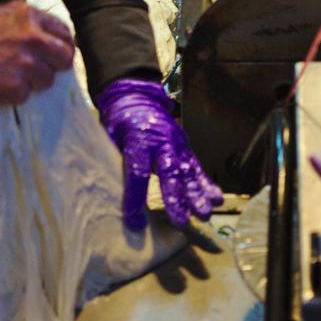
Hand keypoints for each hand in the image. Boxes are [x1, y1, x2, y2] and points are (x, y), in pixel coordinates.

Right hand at [0, 1, 73, 104]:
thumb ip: (28, 25)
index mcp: (29, 16)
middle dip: (56, 66)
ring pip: (48, 79)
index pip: (64, 32)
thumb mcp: (2, 16)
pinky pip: (26, 95)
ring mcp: (25, 62)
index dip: (63, 46)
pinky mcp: (15, 85)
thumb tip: (50, 42)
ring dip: (33, 83)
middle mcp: (32, 36)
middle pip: (65, 57)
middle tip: (41, 71)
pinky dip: (14, 95)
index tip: (57, 55)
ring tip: (10, 77)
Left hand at [94, 78, 223, 229]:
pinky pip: (197, 168)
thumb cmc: (120, 122)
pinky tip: (217, 199)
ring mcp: (177, 145)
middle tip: (182, 221)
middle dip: (176, 198)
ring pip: (188, 172)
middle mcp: (162, 142)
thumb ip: (110, 160)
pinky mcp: (186, 149)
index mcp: (138, 138)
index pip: (137, 171)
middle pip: (169, 173)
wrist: (139, 98)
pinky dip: (207, 184)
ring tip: (204, 215)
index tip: (134, 221)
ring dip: (197, 195)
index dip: (135, 197)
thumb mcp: (108, 135)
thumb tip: (103, 194)